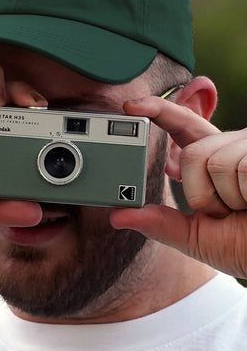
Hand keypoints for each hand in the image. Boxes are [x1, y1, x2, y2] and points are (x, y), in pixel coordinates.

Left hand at [110, 94, 246, 278]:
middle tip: (226, 210)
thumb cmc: (246, 245)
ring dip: (228, 198)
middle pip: (192, 155)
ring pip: (214, 163)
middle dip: (203, 193)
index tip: (131, 105)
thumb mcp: (197, 236)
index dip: (158, 111)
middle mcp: (233, 146)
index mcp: (215, 159)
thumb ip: (160, 224)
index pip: (183, 127)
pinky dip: (246, 195)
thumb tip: (117, 216)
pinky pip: (240, 169)